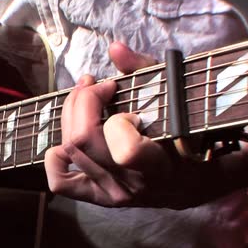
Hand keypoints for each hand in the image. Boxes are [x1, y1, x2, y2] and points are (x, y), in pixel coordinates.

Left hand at [44, 42, 182, 206]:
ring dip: (70, 115)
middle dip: (83, 101)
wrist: (191, 184)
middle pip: (82, 140)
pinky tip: (68, 139)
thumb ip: (145, 71)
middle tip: (96, 85)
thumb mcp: (175, 98)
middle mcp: (131, 185)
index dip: (118, 119)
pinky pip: (60, 182)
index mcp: (157, 166)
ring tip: (85, 98)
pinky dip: (56, 157)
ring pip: (69, 150)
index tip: (127, 101)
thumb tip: (115, 49)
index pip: (125, 149)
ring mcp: (112, 194)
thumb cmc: (188, 136)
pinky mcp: (98, 198)